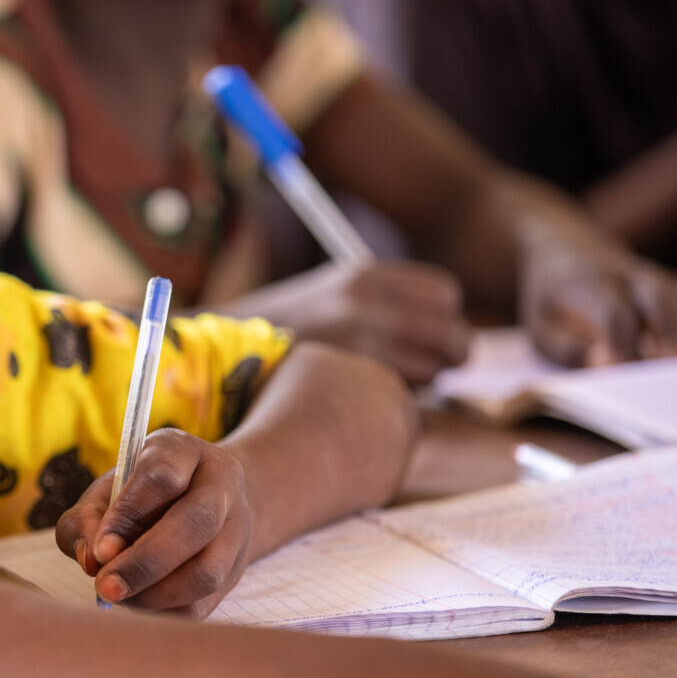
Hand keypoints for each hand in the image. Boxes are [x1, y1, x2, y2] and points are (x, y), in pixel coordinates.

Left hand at [54, 429, 249, 618]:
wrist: (200, 501)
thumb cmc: (139, 496)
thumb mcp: (107, 492)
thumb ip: (86, 520)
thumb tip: (90, 560)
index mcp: (183, 450)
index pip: (161, 475)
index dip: (127, 515)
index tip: (100, 550)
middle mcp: (221, 483)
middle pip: (195, 523)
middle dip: (145, 562)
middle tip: (105, 587)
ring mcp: (237, 528)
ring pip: (207, 570)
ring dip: (155, 593)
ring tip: (119, 596)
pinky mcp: (236, 570)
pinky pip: (204, 602)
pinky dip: (165, 610)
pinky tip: (139, 601)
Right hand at [232, 261, 470, 385]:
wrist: (224, 353)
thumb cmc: (281, 330)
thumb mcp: (330, 293)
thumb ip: (381, 300)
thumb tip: (440, 324)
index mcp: (367, 275)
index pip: (445, 295)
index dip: (443, 318)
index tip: (430, 334)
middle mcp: (370, 304)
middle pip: (452, 335)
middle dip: (449, 356)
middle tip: (431, 369)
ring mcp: (363, 343)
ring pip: (433, 372)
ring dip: (421, 383)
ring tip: (382, 382)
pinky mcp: (354, 380)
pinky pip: (404, 398)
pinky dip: (396, 402)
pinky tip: (365, 399)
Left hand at [522, 245, 676, 366]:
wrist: (565, 252)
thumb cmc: (553, 300)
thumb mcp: (541, 326)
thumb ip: (569, 349)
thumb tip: (606, 366)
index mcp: (590, 286)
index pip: (614, 313)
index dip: (622, 345)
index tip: (622, 373)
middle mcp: (632, 279)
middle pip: (662, 299)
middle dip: (673, 337)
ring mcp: (662, 281)